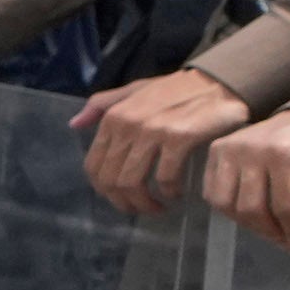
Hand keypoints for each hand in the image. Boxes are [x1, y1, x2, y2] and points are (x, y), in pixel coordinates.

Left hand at [66, 67, 254, 217]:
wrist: (216, 80)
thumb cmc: (175, 89)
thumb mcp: (134, 90)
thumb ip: (102, 105)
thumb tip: (74, 124)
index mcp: (114, 117)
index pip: (94, 166)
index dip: (104, 191)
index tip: (120, 198)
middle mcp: (128, 124)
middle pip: (111, 180)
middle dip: (125, 203)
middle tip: (142, 209)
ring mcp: (152, 131)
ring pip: (132, 183)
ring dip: (145, 204)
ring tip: (159, 206)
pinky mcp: (179, 138)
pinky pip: (165, 178)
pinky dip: (170, 192)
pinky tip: (177, 193)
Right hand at [197, 107, 289, 261]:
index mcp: (288, 153)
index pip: (285, 208)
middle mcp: (255, 148)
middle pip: (252, 209)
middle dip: (271, 233)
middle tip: (286, 240)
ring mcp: (233, 147)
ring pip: (227, 204)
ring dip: (247, 224)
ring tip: (268, 227)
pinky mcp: (220, 148)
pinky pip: (213, 191)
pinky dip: (227, 207)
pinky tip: (248, 210)